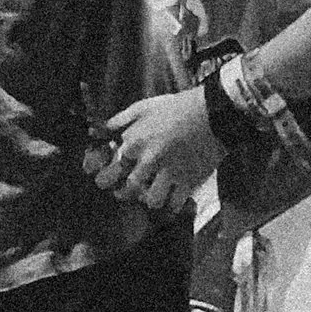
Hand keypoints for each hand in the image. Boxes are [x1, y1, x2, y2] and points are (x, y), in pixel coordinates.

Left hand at [88, 89, 219, 215]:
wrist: (211, 113)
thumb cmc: (175, 108)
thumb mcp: (143, 107)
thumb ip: (120, 120)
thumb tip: (99, 130)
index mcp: (134, 141)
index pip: (112, 168)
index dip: (108, 175)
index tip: (109, 178)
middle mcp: (148, 160)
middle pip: (129, 189)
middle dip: (126, 193)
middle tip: (128, 192)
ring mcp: (169, 172)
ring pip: (151, 201)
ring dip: (151, 199)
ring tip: (153, 195)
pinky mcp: (189, 181)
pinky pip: (175, 204)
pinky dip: (172, 205)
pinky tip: (172, 200)